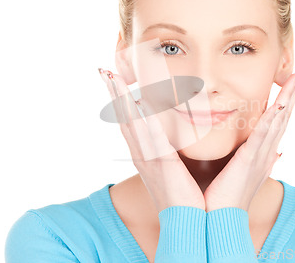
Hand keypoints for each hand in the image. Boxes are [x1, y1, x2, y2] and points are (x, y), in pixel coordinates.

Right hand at [99, 68, 204, 211]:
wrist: (188, 222)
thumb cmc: (187, 195)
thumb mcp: (178, 168)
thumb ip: (175, 150)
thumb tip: (181, 135)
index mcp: (147, 155)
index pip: (130, 122)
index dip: (121, 102)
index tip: (115, 80)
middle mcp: (142, 155)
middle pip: (124, 119)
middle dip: (114, 95)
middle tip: (105, 72)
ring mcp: (148, 159)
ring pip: (130, 123)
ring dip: (120, 100)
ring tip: (111, 78)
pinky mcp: (160, 164)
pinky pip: (149, 135)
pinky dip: (141, 118)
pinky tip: (136, 100)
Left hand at [203, 69, 294, 211]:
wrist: (219, 219)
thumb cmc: (224, 195)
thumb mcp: (240, 170)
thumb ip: (252, 156)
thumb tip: (275, 152)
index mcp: (262, 152)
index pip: (278, 121)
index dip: (288, 101)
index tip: (294, 80)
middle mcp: (267, 152)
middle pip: (284, 116)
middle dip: (294, 93)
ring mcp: (261, 155)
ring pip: (279, 120)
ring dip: (290, 98)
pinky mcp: (251, 160)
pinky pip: (265, 135)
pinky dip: (275, 118)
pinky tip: (281, 103)